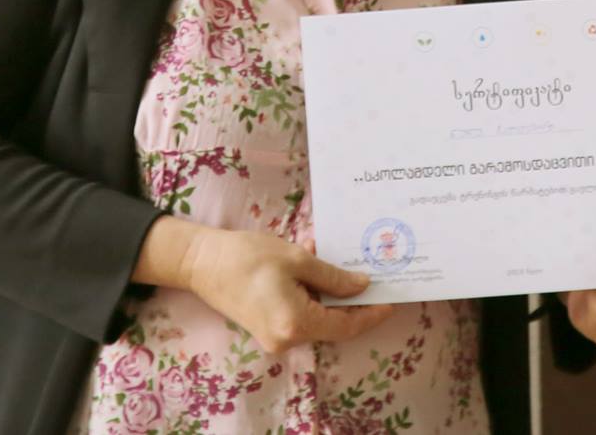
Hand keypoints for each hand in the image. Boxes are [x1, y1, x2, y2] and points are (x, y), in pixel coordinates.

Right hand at [174, 223, 396, 354]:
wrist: (203, 262)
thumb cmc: (248, 255)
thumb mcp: (297, 259)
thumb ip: (333, 278)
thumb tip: (362, 287)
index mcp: (297, 323)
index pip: (346, 326)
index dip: (371, 313)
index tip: (392, 299)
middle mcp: (287, 339)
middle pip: (334, 326)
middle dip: (356, 304)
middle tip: (377, 280)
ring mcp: (276, 339)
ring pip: (319, 320)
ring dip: (334, 298)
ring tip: (349, 270)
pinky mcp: (268, 330)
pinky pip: (302, 317)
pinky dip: (316, 299)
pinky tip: (321, 275)